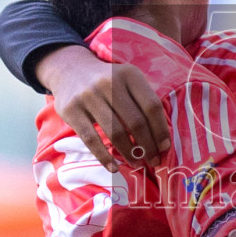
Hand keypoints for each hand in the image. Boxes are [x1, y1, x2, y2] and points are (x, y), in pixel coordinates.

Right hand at [35, 45, 169, 171]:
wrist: (71, 68)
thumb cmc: (108, 81)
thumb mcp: (128, 80)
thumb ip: (143, 100)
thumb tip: (161, 139)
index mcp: (129, 75)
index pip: (152, 106)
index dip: (161, 129)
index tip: (165, 147)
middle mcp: (109, 83)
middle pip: (136, 121)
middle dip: (148, 146)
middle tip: (153, 161)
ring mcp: (89, 96)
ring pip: (115, 132)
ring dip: (129, 153)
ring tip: (137, 164)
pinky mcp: (71, 110)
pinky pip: (91, 139)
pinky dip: (104, 157)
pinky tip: (114, 168)